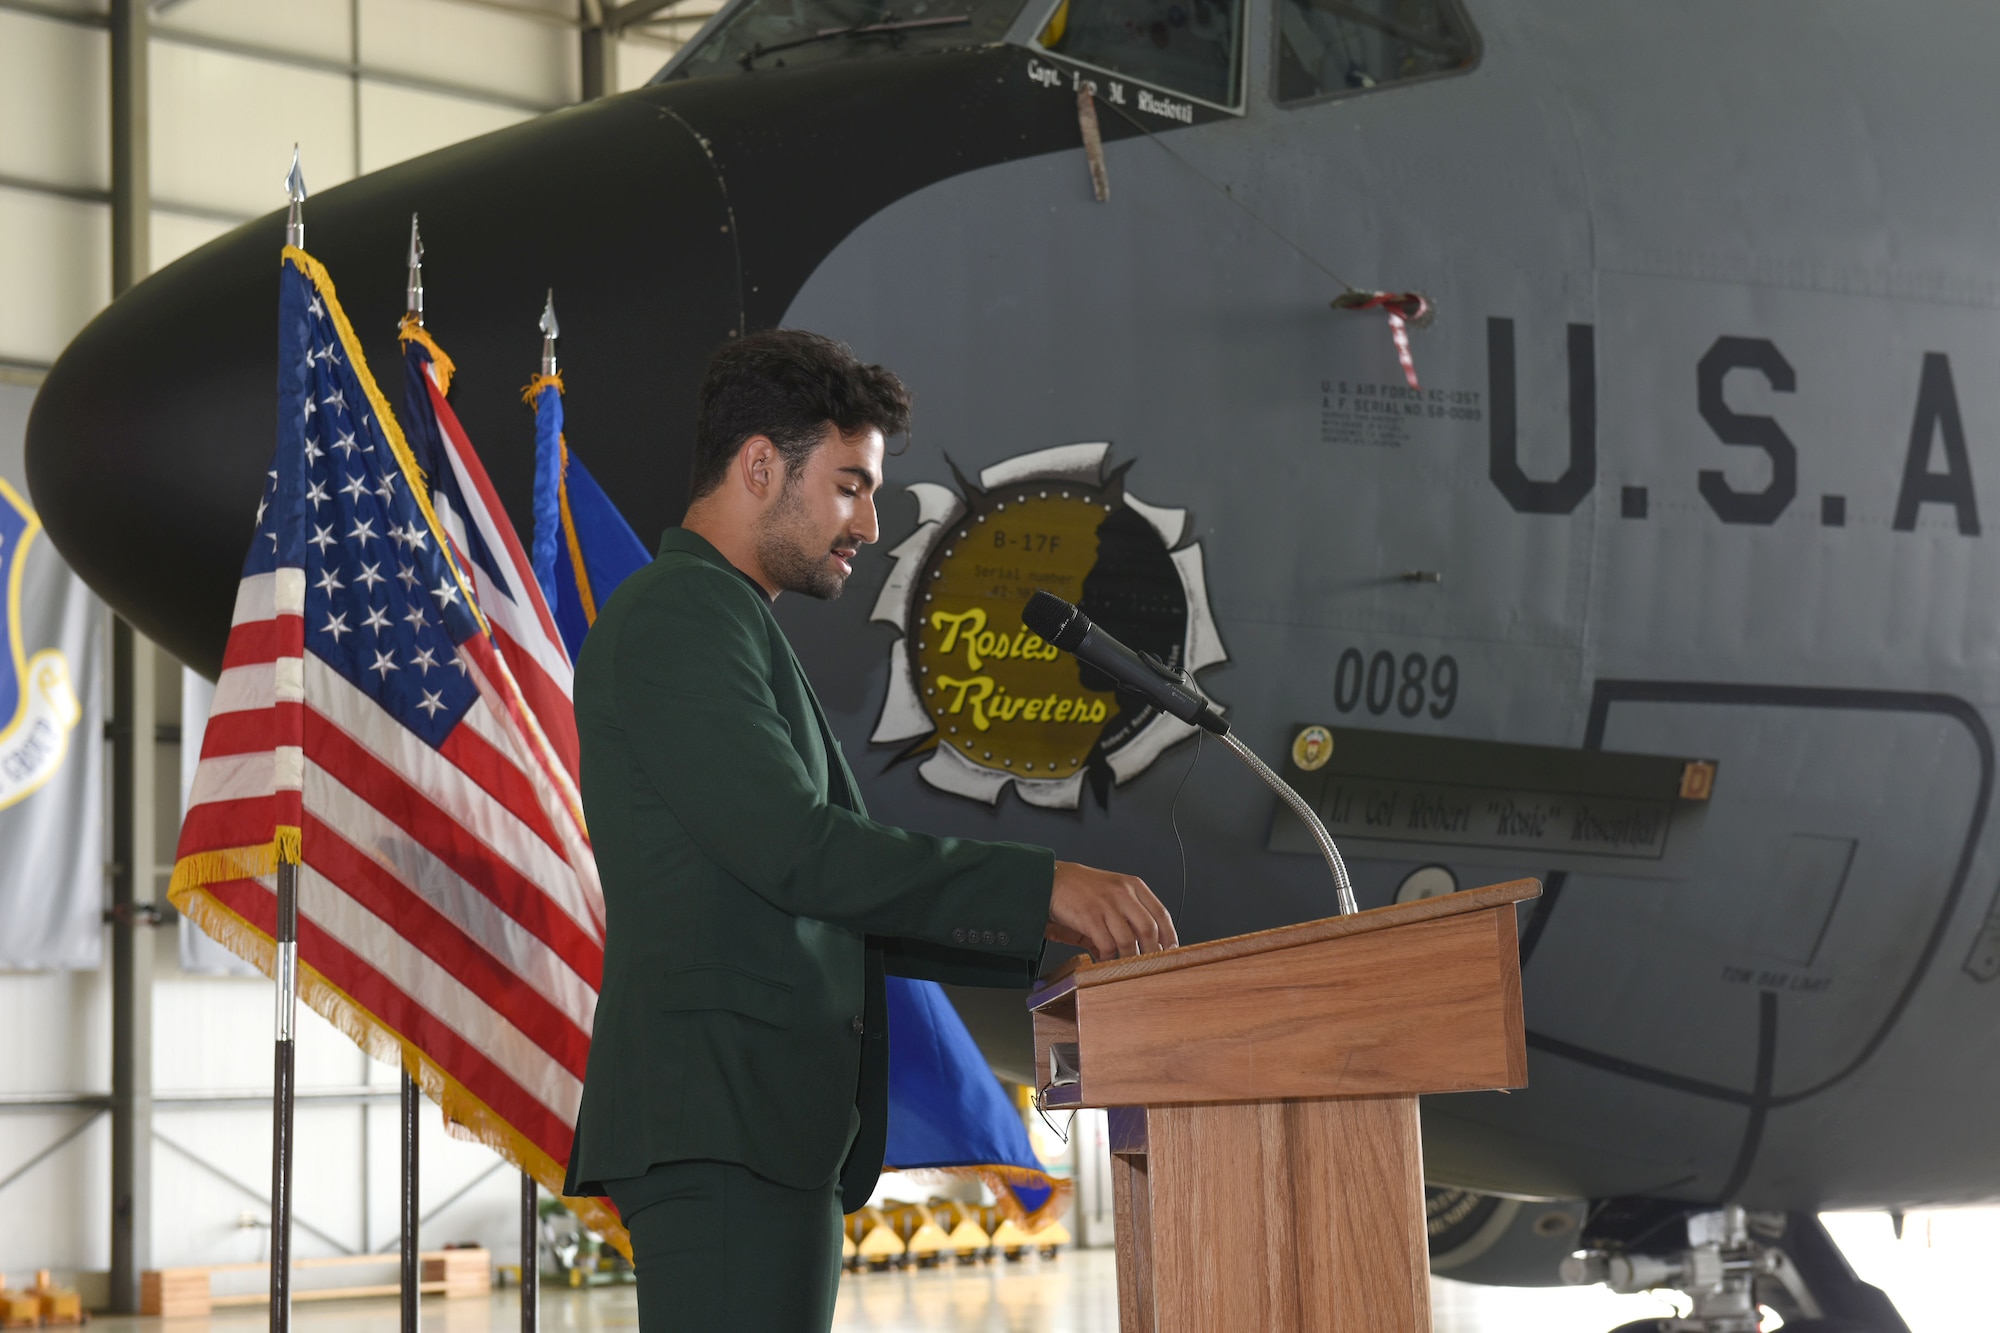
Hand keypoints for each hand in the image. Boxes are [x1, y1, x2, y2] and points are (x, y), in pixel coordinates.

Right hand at [1046, 861, 1177, 960]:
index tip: (1170, 951)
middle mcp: (1122, 893)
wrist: (1053, 880)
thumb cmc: (1084, 888)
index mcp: (1133, 885)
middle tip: (1151, 965)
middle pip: (1148, 929)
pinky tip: (1105, 960)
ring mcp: (1106, 905)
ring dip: (1129, 958)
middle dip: (1152, 952)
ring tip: (1126, 965)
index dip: (1169, 936)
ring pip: (1129, 940)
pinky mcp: (1089, 917)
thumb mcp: (1114, 890)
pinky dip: (1108, 958)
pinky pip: (1106, 945)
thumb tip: (1149, 942)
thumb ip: (1132, 910)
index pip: (1161, 913)